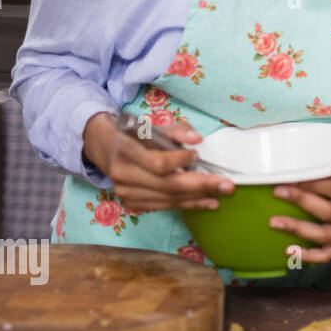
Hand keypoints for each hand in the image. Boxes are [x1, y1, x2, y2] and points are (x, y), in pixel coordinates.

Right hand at [82, 111, 233, 211]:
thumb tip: (197, 139)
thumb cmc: (132, 133)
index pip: (157, 163)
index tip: (196, 154)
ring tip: (220, 196)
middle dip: (201, 185)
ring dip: (197, 199)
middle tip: (227, 185)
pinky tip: (205, 202)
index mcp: (126, 151)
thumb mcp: (151, 125)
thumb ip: (176, 131)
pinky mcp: (132, 202)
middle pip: (168, 185)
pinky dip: (186, 204)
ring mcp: (126, 192)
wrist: (103, 147)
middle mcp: (124, 175)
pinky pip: (164, 206)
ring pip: (168, 198)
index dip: (179, 161)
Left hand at [269, 132, 330, 264]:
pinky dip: (309, 256)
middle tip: (278, 190)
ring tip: (274, 221)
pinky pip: (329, 254)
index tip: (295, 176)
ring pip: (325, 236)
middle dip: (301, 201)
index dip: (316, 184)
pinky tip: (290, 251)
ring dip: (298, 230)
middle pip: (328, 212)